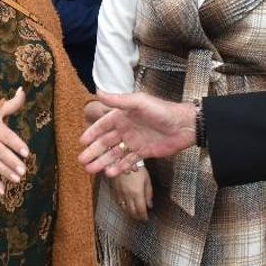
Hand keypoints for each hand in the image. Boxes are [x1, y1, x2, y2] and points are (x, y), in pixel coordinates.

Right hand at [0, 87, 27, 194]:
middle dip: (11, 161)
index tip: (26, 152)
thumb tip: (22, 90)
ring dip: (5, 173)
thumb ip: (11, 104)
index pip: (7, 136)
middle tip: (23, 170)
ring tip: (17, 180)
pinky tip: (1, 190)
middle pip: (0, 152)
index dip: (16, 144)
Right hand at [79, 91, 195, 177]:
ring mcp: (134, 142)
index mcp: (123, 116)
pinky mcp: (143, 153)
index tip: (81, 142)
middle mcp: (126, 129)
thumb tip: (98, 92)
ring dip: (103, 162)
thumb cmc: (162, 110)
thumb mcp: (139, 102)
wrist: (184, 126)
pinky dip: (119, 167)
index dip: (92, 133)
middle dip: (94, 152)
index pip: (103, 126)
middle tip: (82, 161)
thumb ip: (119, 100)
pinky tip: (110, 173)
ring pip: (114, 154)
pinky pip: (128, 161)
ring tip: (92, 170)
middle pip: (106, 142)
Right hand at [110, 166, 151, 220]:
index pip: (141, 210)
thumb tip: (150, 205)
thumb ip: (148, 194)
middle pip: (132, 211)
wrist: (122, 160)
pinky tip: (126, 206)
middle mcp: (128, 195)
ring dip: (130, 213)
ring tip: (134, 213)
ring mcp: (120, 193)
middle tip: (141, 217)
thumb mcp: (147, 180)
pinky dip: (123, 206)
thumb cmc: (137, 169)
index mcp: (137, 193)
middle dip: (137, 216)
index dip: (144, 216)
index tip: (146, 218)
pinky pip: (118, 202)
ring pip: (124, 208)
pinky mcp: (115, 190)